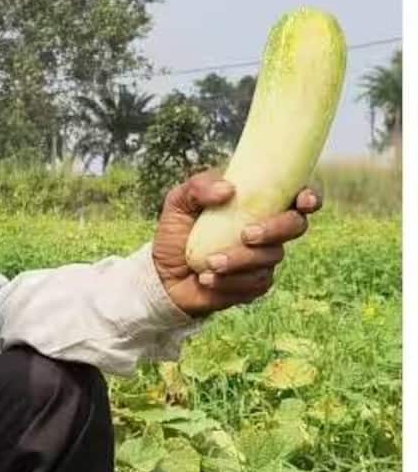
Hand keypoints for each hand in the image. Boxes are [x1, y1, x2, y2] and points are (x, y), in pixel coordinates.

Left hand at [152, 172, 317, 316]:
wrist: (162, 276)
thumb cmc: (176, 233)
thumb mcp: (178, 202)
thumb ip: (198, 187)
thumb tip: (228, 190)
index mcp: (259, 204)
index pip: (297, 197)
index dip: (309, 197)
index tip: (302, 201)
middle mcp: (269, 231)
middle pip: (296, 226)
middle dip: (276, 229)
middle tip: (247, 234)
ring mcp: (264, 259)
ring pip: (271, 257)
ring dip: (240, 260)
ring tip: (209, 263)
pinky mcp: (254, 285)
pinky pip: (255, 283)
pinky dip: (229, 282)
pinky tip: (206, 279)